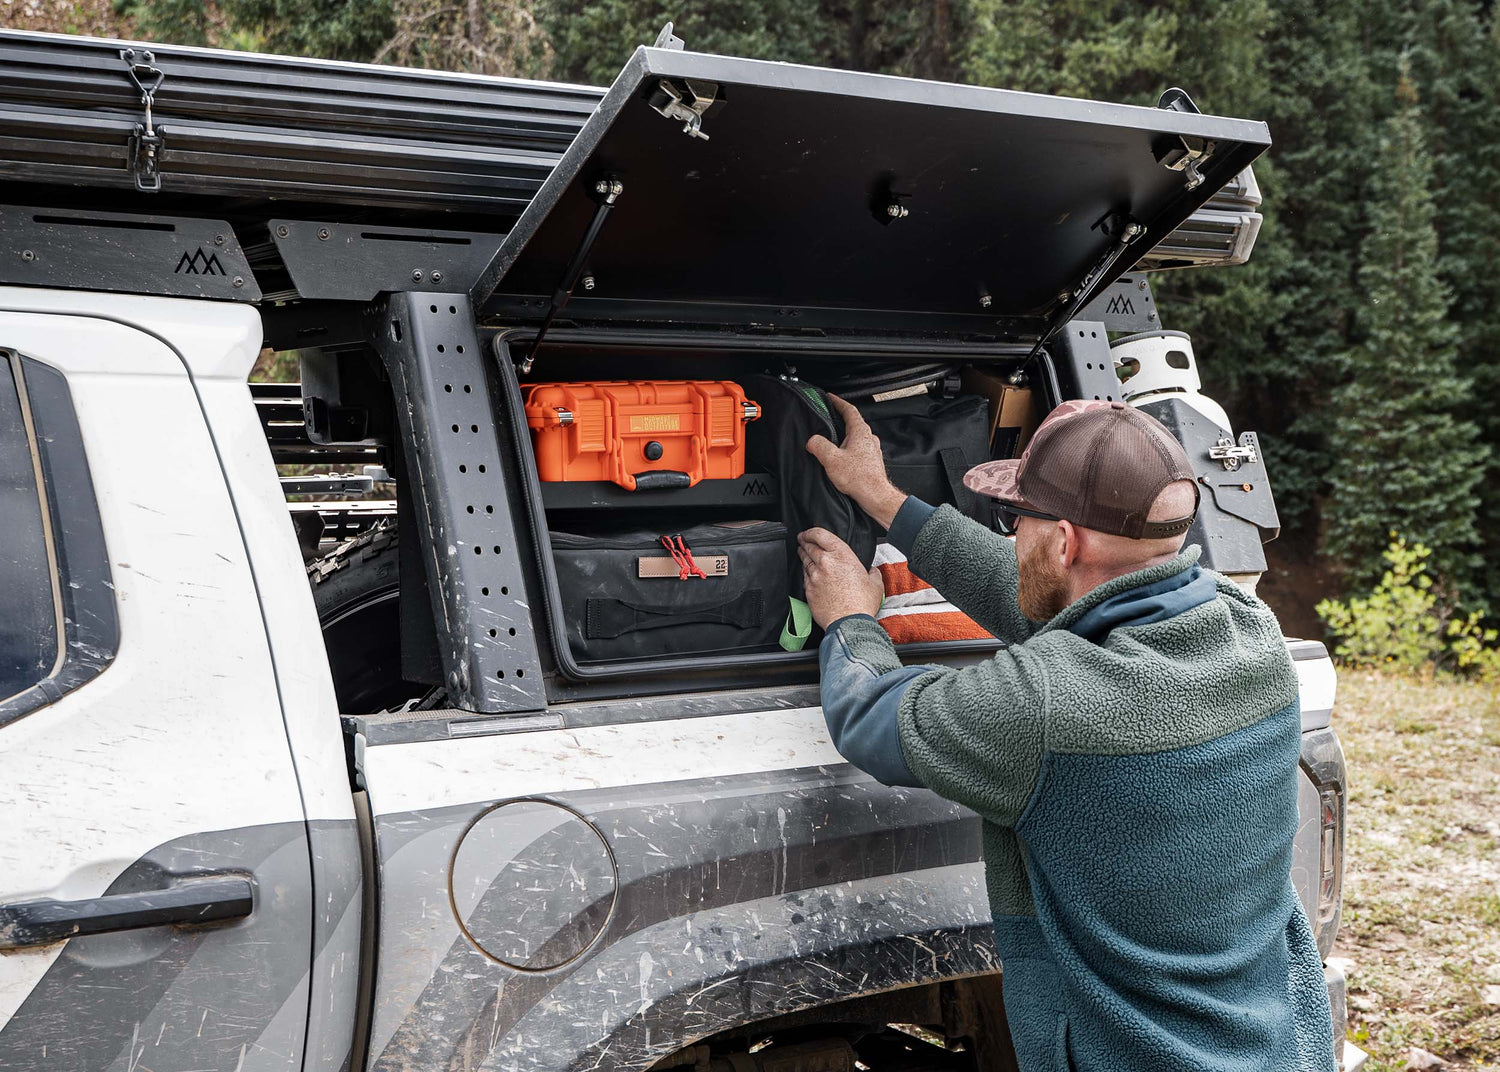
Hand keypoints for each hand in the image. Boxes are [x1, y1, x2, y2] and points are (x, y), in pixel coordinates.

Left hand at [798, 527, 883, 628]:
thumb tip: (872, 571)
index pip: (820, 534)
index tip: (808, 532)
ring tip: (803, 553)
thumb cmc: (862, 603)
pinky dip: (805, 573)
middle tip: (802, 540)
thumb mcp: (875, 583)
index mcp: (842, 555)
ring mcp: (815, 576)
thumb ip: (872, 572)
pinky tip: (808, 573)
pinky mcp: (808, 590)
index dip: (811, 531)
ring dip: (803, 555)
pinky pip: (804, 577)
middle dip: (804, 542)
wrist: (849, 623)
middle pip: (809, 546)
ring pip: (804, 561)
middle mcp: (825, 562)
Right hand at [805, 394, 906, 528]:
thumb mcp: (832, 459)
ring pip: (856, 436)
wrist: (875, 496)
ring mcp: (872, 450)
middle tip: (829, 416)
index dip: (838, 402)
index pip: (849, 409)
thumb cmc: (860, 479)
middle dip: (840, 418)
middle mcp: (869, 438)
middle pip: (853, 422)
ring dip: (845, 434)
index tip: (830, 397)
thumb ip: (819, 446)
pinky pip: (858, 449)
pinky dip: (849, 448)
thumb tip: (812, 441)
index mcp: (860, 432)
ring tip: (833, 438)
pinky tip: (842, 457)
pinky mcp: (871, 461)